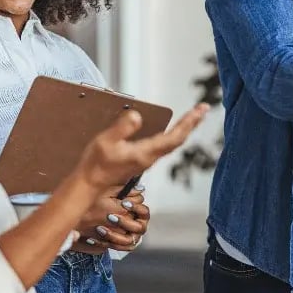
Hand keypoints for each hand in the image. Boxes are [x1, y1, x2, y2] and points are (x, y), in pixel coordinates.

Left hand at [76, 189, 150, 253]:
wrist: (99, 219)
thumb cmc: (111, 205)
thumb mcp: (117, 196)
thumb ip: (127, 192)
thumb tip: (139, 187)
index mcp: (141, 215)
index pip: (144, 212)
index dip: (135, 208)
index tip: (123, 203)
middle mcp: (139, 227)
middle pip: (138, 228)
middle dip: (124, 222)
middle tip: (110, 216)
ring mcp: (132, 238)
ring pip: (128, 240)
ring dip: (114, 235)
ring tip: (100, 229)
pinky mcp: (123, 247)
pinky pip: (117, 248)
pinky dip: (105, 243)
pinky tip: (92, 239)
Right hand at [78, 104, 208, 189]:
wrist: (89, 184)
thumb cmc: (96, 164)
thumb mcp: (106, 141)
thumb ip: (122, 128)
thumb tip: (137, 116)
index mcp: (145, 152)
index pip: (174, 137)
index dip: (189, 123)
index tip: (200, 110)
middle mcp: (150, 157)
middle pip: (177, 139)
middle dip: (191, 123)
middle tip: (203, 109)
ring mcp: (146, 159)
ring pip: (171, 143)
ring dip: (183, 128)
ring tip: (192, 116)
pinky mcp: (140, 159)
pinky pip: (163, 145)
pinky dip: (172, 134)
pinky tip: (172, 130)